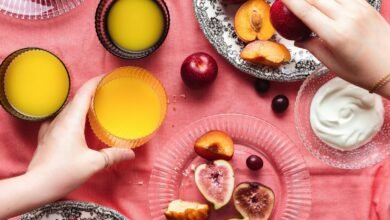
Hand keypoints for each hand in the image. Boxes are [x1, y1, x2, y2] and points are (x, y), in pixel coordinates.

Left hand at [27, 75, 134, 195]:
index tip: (107, 77)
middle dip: (91, 92)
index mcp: (71, 121)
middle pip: (76, 99)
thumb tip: (130, 153)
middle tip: (106, 92)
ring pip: (68, 108)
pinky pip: (60, 119)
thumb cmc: (63, 173)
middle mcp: (60, 120)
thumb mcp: (93, 164)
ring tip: (94, 105)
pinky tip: (76, 122)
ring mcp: (51, 127)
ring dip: (81, 104)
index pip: (83, 93)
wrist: (37, 185)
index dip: (95, 82)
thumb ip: (113, 155)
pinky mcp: (46, 136)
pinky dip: (72, 115)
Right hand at [283, 0, 389, 97]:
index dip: (291, 1)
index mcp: (335, 35)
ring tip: (309, 3)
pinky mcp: (367, 6)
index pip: (306, 10)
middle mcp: (347, 17)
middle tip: (293, 1)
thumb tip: (298, 38)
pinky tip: (327, 3)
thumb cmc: (362, 71)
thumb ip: (312, 46)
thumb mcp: (331, 63)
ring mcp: (359, 9)